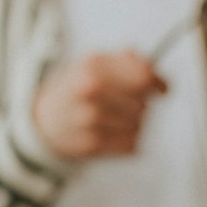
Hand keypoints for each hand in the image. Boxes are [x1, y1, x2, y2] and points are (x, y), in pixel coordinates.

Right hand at [32, 50, 166, 159]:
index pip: (143, 77)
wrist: (44, 120)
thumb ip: (125, 61)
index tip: (162, 89)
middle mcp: (92, 93)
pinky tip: (115, 134)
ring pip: (139, 126)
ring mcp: (90, 121)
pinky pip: (131, 145)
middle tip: (129, 104)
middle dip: (142, 105)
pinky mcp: (92, 145)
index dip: (158, 84)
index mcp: (94, 67)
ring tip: (118, 119)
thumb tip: (152, 71)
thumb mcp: (94, 63)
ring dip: (135, 124)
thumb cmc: (76, 89)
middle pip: (143, 104)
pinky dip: (129, 141)